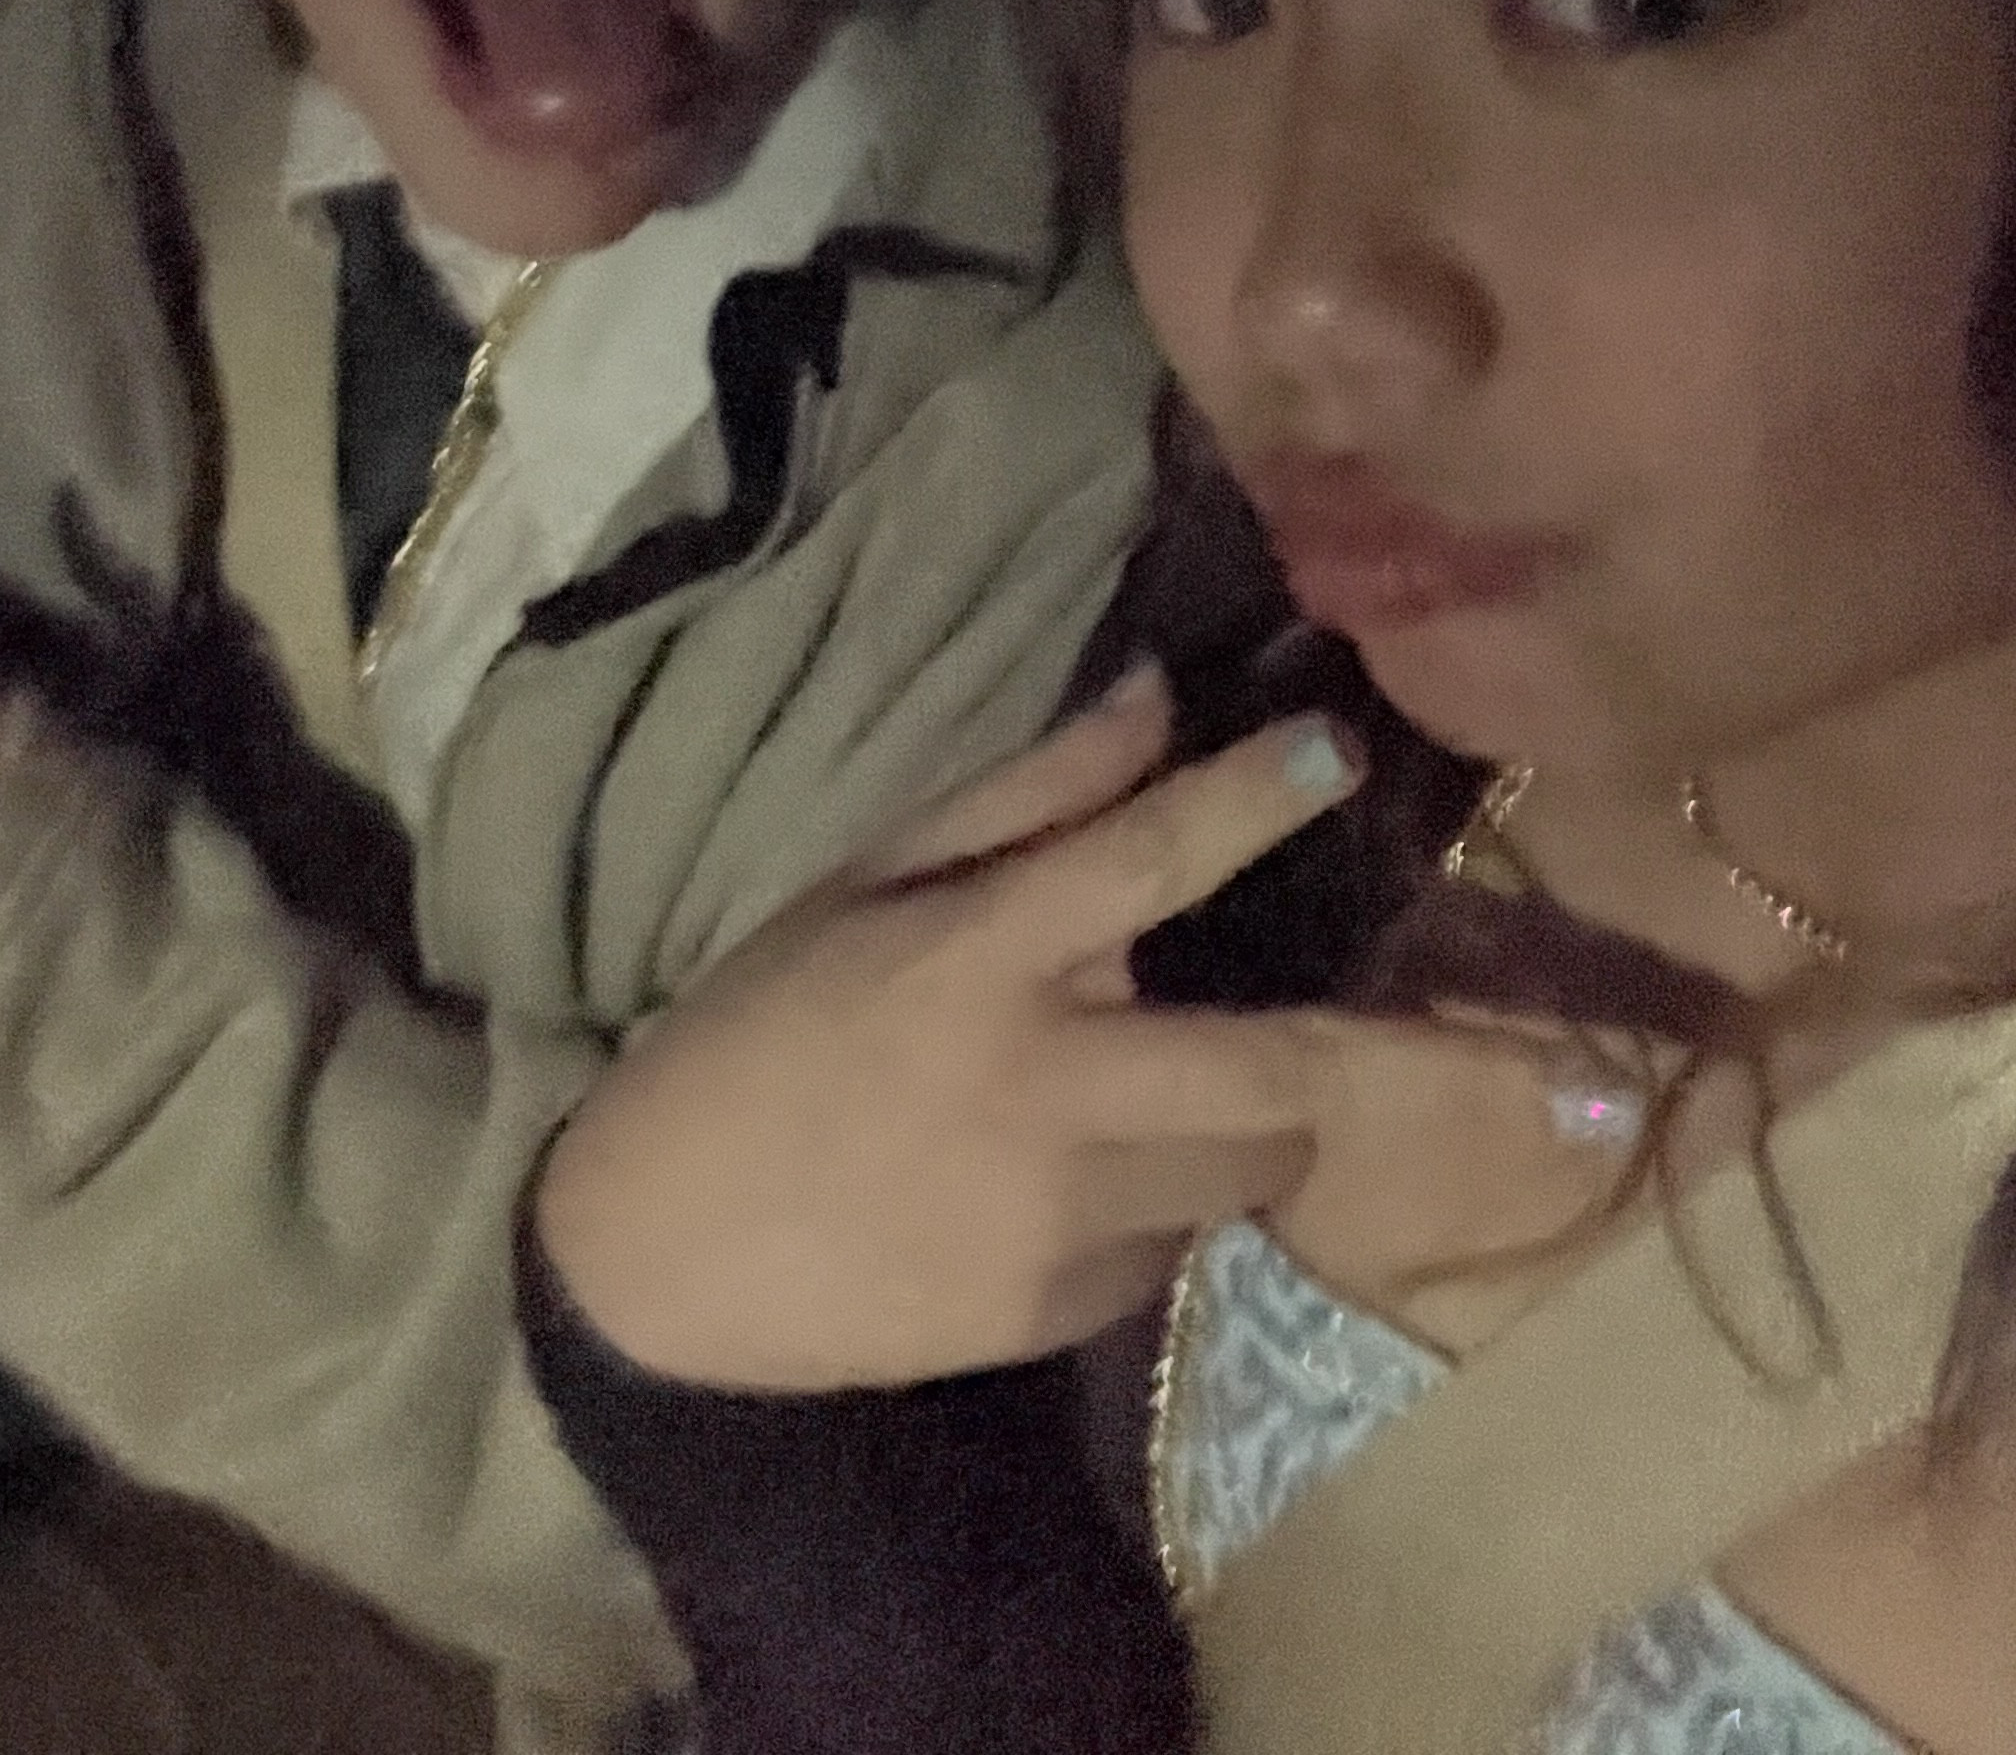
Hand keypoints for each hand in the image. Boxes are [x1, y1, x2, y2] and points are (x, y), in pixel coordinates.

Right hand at [536, 668, 1362, 1389]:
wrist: (657, 1255)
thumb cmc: (762, 1034)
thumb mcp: (865, 884)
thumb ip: (1025, 796)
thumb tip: (1158, 698)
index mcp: (978, 958)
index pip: (1149, 856)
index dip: (1256, 797)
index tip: (1336, 752)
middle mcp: (1043, 1090)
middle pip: (1273, 1072)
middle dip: (1350, 1046)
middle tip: (1358, 1015)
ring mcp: (1059, 1219)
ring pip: (1245, 1168)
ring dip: (1254, 1126)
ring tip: (1200, 1093)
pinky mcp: (1060, 1316)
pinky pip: (1172, 1246)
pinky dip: (1165, 1203)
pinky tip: (1094, 1180)